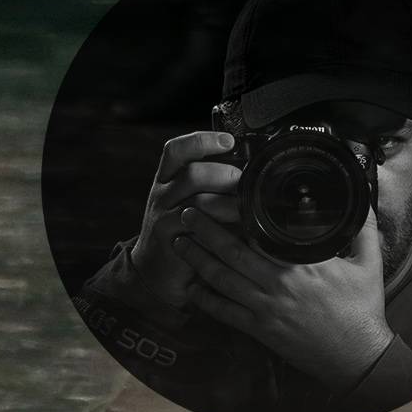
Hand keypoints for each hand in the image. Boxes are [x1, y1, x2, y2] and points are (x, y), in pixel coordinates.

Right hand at [121, 131, 242, 316]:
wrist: (156, 270)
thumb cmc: (185, 229)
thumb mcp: (195, 200)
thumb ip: (215, 184)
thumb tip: (255, 169)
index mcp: (168, 178)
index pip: (177, 150)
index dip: (202, 141)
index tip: (229, 140)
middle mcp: (162, 193)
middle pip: (193, 172)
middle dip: (226, 174)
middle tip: (245, 183)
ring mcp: (162, 215)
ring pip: (198, 199)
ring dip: (228, 202)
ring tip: (246, 208)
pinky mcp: (168, 237)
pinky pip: (196, 226)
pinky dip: (219, 225)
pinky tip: (235, 229)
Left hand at [178, 195, 396, 394]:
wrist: (355, 355)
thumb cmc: (363, 308)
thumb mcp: (370, 263)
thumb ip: (363, 229)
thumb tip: (363, 202)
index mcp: (305, 264)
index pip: (264, 235)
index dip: (240, 218)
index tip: (224, 201)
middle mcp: (279, 284)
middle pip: (233, 253)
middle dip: (206, 232)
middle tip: (189, 214)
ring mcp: (265, 308)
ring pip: (222, 280)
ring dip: (197, 260)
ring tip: (181, 244)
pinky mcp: (259, 329)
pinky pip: (223, 311)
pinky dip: (203, 299)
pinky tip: (191, 287)